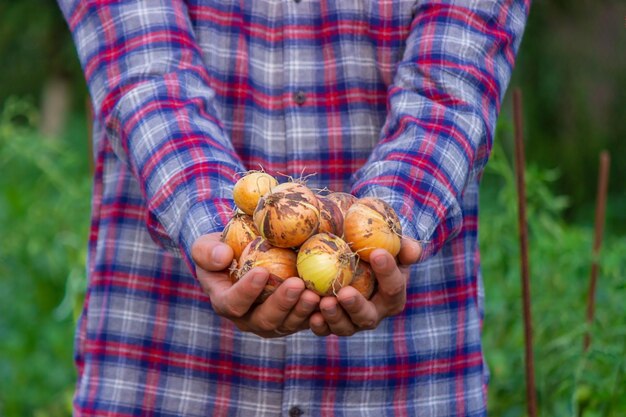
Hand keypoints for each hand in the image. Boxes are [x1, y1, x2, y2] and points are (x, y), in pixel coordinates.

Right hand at [191, 233, 319, 337]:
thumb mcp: (205, 246)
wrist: (244, 254)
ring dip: (302, 310)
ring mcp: (272, 321)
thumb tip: (222, 256)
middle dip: (282, 304)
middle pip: (265, 320)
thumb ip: (206, 251)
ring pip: (288, 324)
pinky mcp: (293, 318)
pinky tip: (329, 298)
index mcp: (225, 302)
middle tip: (297, 284)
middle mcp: (248, 318)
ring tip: (315, 293)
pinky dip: (317, 313)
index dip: (246, 292)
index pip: (233, 304)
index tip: (261, 272)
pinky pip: (305, 321)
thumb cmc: (221, 248)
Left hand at [309, 238, 421, 336]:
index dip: (388, 271)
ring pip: (345, 327)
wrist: (346, 252)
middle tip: (344, 293)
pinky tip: (311, 315)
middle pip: (368, 316)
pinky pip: (324, 329)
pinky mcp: (330, 323)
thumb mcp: (388, 241)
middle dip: (356, 306)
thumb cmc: (371, 245)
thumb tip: (412, 251)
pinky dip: (318, 324)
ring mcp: (352, 321)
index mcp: (392, 294)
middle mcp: (374, 312)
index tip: (376, 253)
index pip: (394, 286)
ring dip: (334, 316)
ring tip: (322, 301)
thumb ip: (401, 244)